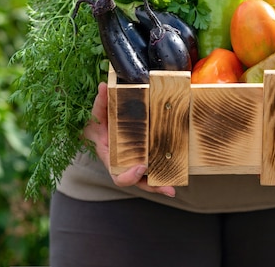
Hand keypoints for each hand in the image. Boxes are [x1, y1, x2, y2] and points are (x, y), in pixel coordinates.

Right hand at [83, 82, 175, 197]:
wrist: (101, 125)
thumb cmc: (99, 121)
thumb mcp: (97, 112)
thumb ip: (101, 101)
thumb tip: (103, 86)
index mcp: (110, 157)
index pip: (118, 175)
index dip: (129, 175)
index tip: (141, 167)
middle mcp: (123, 163)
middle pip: (137, 182)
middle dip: (151, 186)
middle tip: (167, 187)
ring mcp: (134, 162)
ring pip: (146, 179)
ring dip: (160, 184)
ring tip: (173, 188)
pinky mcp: (145, 155)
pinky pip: (154, 167)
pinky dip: (164, 172)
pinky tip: (177, 176)